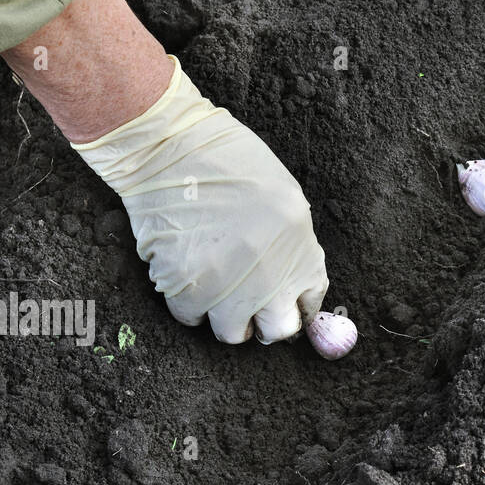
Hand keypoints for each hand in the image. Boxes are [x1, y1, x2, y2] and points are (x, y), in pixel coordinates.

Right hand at [72, 56, 328, 342]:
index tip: (282, 301)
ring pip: (231, 332)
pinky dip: (187, 301)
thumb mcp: (284, 201)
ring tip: (214, 287)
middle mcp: (271, 278)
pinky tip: (185, 271)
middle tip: (248, 307)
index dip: (294, 303)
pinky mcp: (186, 290)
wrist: (174, 151)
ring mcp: (229, 289)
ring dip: (224, 316)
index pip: (310, 302)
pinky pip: (189, 315)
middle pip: (278, 330)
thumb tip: (288, 285)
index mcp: (301, 250)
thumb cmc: (230, 163)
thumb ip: (290, 246)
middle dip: (265, 322)